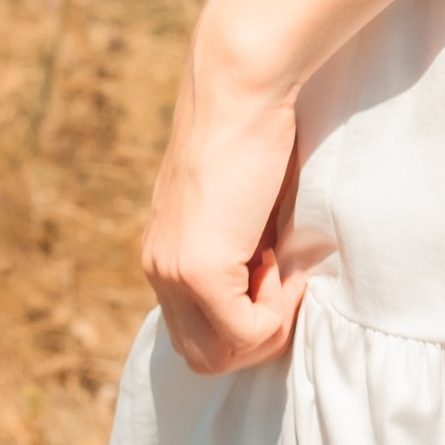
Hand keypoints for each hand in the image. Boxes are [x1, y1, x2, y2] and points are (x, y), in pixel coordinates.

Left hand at [142, 7, 305, 375]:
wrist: (241, 90)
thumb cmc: (254, 131)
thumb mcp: (241, 204)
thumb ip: (240, 245)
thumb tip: (270, 282)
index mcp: (163, 250)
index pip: (195, 329)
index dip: (245, 314)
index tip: (275, 267)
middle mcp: (158, 266)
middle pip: (201, 354)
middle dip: (253, 335)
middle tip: (282, 281)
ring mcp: (173, 271)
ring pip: (218, 354)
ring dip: (263, 328)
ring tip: (283, 273)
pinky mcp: (198, 269)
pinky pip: (243, 332)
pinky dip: (276, 314)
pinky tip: (286, 268)